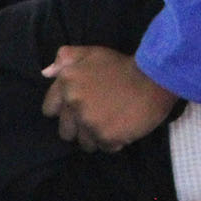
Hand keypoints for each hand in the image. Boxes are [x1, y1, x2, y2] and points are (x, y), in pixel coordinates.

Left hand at [40, 45, 177, 150]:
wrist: (153, 79)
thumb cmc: (122, 65)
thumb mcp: (92, 53)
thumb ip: (66, 58)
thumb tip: (46, 74)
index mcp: (67, 83)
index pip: (50, 109)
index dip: (64, 110)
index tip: (78, 107)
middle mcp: (73, 104)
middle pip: (65, 131)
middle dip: (79, 127)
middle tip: (97, 117)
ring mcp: (89, 122)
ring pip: (84, 143)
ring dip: (96, 136)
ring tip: (111, 123)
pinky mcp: (106, 137)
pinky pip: (103, 148)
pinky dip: (113, 141)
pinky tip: (122, 128)